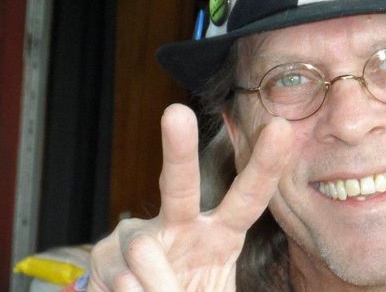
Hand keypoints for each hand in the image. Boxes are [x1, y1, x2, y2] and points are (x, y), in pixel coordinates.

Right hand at [88, 104, 292, 290]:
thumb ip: (212, 287)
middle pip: (180, 183)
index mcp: (222, 234)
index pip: (248, 198)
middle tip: (176, 112)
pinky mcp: (105, 254)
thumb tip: (167, 283)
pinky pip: (122, 279)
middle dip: (178, 149)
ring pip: (143, 252)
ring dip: (159, 288)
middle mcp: (180, 224)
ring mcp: (139, 235)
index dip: (265, 167)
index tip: (280, 128)